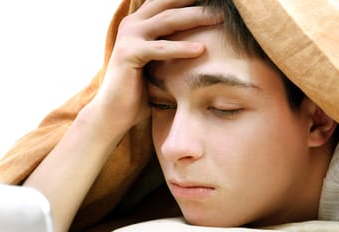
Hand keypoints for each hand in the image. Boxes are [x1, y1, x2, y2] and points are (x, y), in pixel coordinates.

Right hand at [87, 0, 222, 137]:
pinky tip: (201, 50)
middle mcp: (132, 24)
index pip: (168, 2)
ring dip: (195, 17)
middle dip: (195, 1)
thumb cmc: (139, 92)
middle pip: (169, 3)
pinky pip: (160, 48)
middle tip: (224, 3)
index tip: (216, 0)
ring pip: (168, 20)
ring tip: (219, 18)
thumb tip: (205, 45)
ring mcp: (128, 36)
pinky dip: (181, 48)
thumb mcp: (159, 64)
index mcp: (140, 23)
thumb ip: (173, 48)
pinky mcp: (128, 53)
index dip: (189, 0)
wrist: (113, 114)